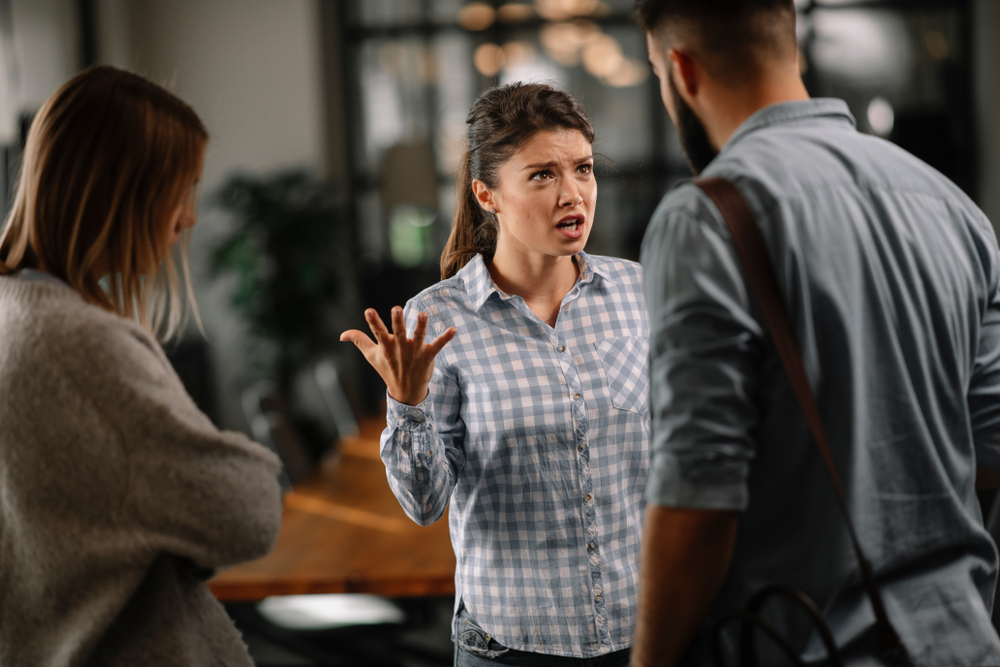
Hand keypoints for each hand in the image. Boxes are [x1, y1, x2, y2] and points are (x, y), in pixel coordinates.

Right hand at [340, 307, 456, 405]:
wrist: (406, 391)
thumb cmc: (388, 369)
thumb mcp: (372, 355)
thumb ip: (359, 340)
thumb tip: (342, 335)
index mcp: (386, 347)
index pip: (378, 333)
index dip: (373, 322)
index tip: (368, 310)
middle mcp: (400, 349)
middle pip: (399, 333)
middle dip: (397, 322)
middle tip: (396, 308)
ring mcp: (415, 353)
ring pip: (418, 337)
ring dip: (421, 326)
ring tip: (423, 314)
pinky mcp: (428, 356)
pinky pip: (438, 346)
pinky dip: (446, 338)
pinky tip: (454, 330)